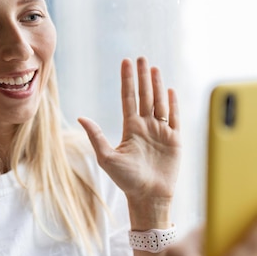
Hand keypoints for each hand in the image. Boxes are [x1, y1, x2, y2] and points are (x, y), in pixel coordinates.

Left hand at [78, 57, 180, 228]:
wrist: (149, 197)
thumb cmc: (127, 181)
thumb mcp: (107, 158)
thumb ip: (96, 136)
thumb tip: (81, 117)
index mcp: (131, 129)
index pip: (129, 98)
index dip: (128, 80)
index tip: (126, 62)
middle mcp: (146, 127)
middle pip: (145, 96)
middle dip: (143, 77)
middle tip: (141, 58)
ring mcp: (161, 132)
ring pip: (159, 103)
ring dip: (157, 86)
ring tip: (154, 68)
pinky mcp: (175, 140)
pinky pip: (175, 118)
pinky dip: (173, 104)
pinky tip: (170, 90)